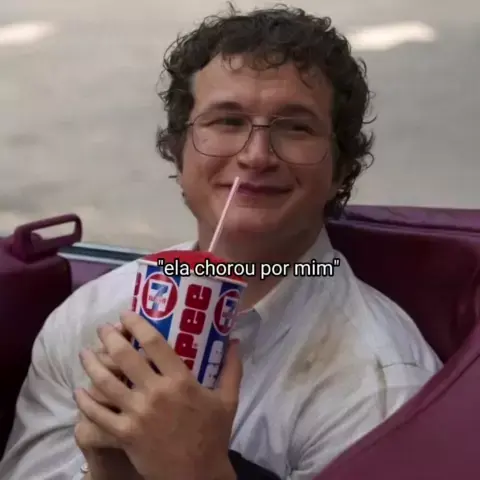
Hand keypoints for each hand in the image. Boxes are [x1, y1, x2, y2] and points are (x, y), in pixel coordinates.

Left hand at [75, 312, 241, 479]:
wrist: (198, 475)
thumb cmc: (213, 435)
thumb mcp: (229, 400)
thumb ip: (232, 368)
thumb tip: (237, 341)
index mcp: (180, 380)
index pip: (154, 343)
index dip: (137, 324)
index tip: (126, 314)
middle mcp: (156, 393)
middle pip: (125, 357)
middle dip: (110, 338)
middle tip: (103, 329)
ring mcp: (138, 414)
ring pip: (106, 383)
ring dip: (92, 365)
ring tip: (85, 353)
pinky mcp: (125, 435)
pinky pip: (98, 415)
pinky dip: (86, 401)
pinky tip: (79, 391)